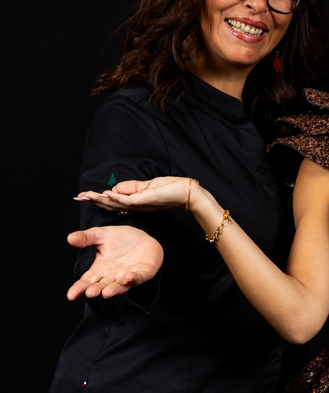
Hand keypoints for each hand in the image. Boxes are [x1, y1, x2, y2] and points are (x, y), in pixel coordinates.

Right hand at [66, 225, 163, 299]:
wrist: (142, 237)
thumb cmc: (120, 239)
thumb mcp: (101, 235)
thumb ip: (86, 238)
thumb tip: (69, 238)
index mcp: (100, 269)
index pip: (87, 281)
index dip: (79, 288)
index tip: (70, 296)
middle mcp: (113, 276)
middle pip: (102, 286)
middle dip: (96, 290)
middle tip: (90, 293)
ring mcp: (128, 277)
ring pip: (120, 286)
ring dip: (114, 289)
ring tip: (106, 292)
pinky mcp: (144, 273)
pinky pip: (139, 278)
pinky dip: (134, 278)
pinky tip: (128, 276)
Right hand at [75, 176, 194, 213]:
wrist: (187, 193)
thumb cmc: (171, 189)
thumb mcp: (148, 186)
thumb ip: (132, 187)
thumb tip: (115, 187)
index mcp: (135, 202)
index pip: (113, 201)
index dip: (98, 198)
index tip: (84, 195)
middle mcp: (135, 206)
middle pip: (110, 204)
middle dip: (93, 200)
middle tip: (78, 197)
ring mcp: (140, 204)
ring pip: (115, 203)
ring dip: (100, 199)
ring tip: (86, 196)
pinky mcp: (145, 201)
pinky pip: (127, 200)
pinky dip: (116, 197)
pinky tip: (105, 194)